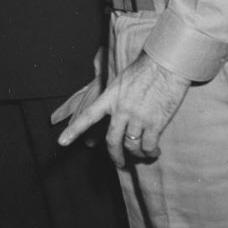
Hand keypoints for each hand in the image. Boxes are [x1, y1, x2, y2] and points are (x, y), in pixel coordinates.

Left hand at [58, 52, 189, 166]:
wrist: (166, 64)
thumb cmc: (144, 68)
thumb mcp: (121, 79)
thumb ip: (115, 96)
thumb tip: (114, 109)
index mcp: (110, 98)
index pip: (87, 117)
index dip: (73, 131)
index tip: (61, 142)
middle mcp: (121, 110)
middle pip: (112, 141)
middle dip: (115, 156)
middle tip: (119, 163)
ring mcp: (138, 118)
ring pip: (132, 146)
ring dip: (137, 154)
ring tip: (143, 154)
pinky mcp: (155, 123)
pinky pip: (148, 146)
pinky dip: (151, 152)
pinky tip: (154, 151)